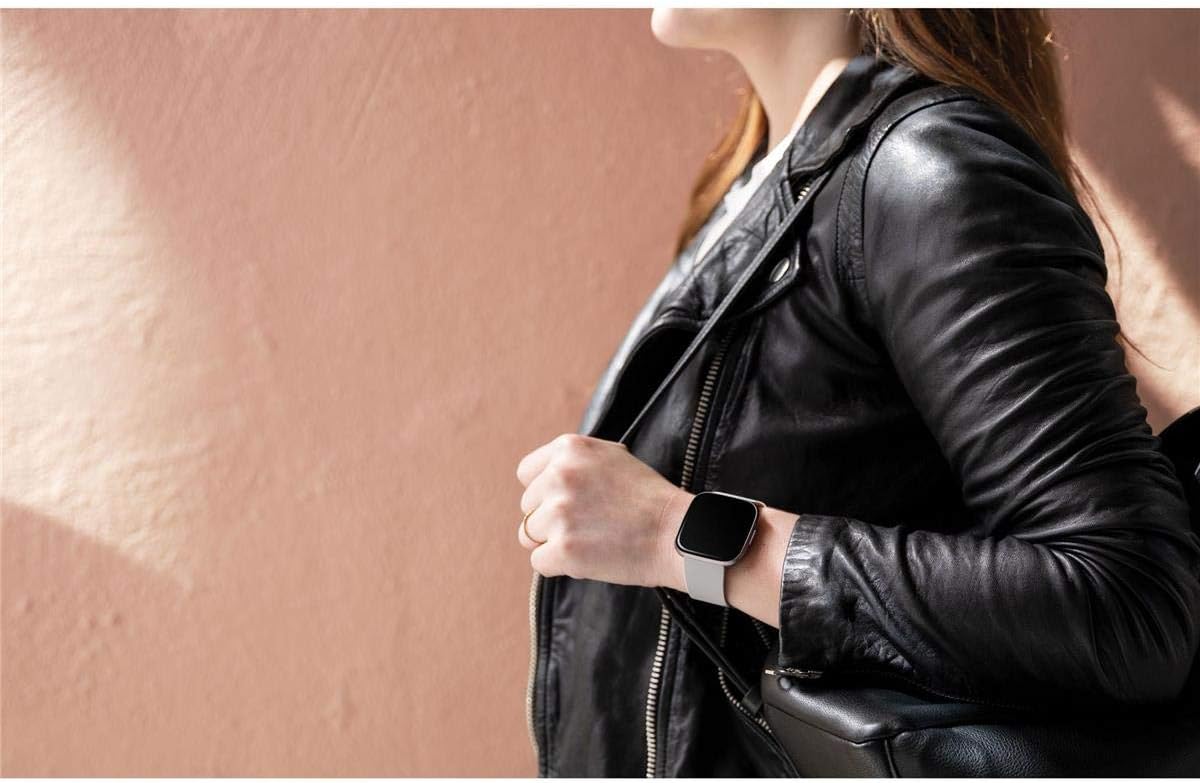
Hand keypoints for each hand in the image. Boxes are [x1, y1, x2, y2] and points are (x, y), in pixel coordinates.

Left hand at [516, 433, 691, 587]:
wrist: (676, 533)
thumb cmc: (648, 499)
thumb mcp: (611, 457)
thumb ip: (574, 461)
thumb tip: (541, 476)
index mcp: (569, 448)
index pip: (526, 473)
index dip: (544, 492)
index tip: (568, 501)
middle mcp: (559, 475)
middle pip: (527, 507)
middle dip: (550, 519)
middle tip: (590, 523)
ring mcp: (559, 512)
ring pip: (528, 535)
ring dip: (554, 542)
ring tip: (591, 539)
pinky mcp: (563, 548)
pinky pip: (539, 562)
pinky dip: (559, 566)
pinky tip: (589, 557)